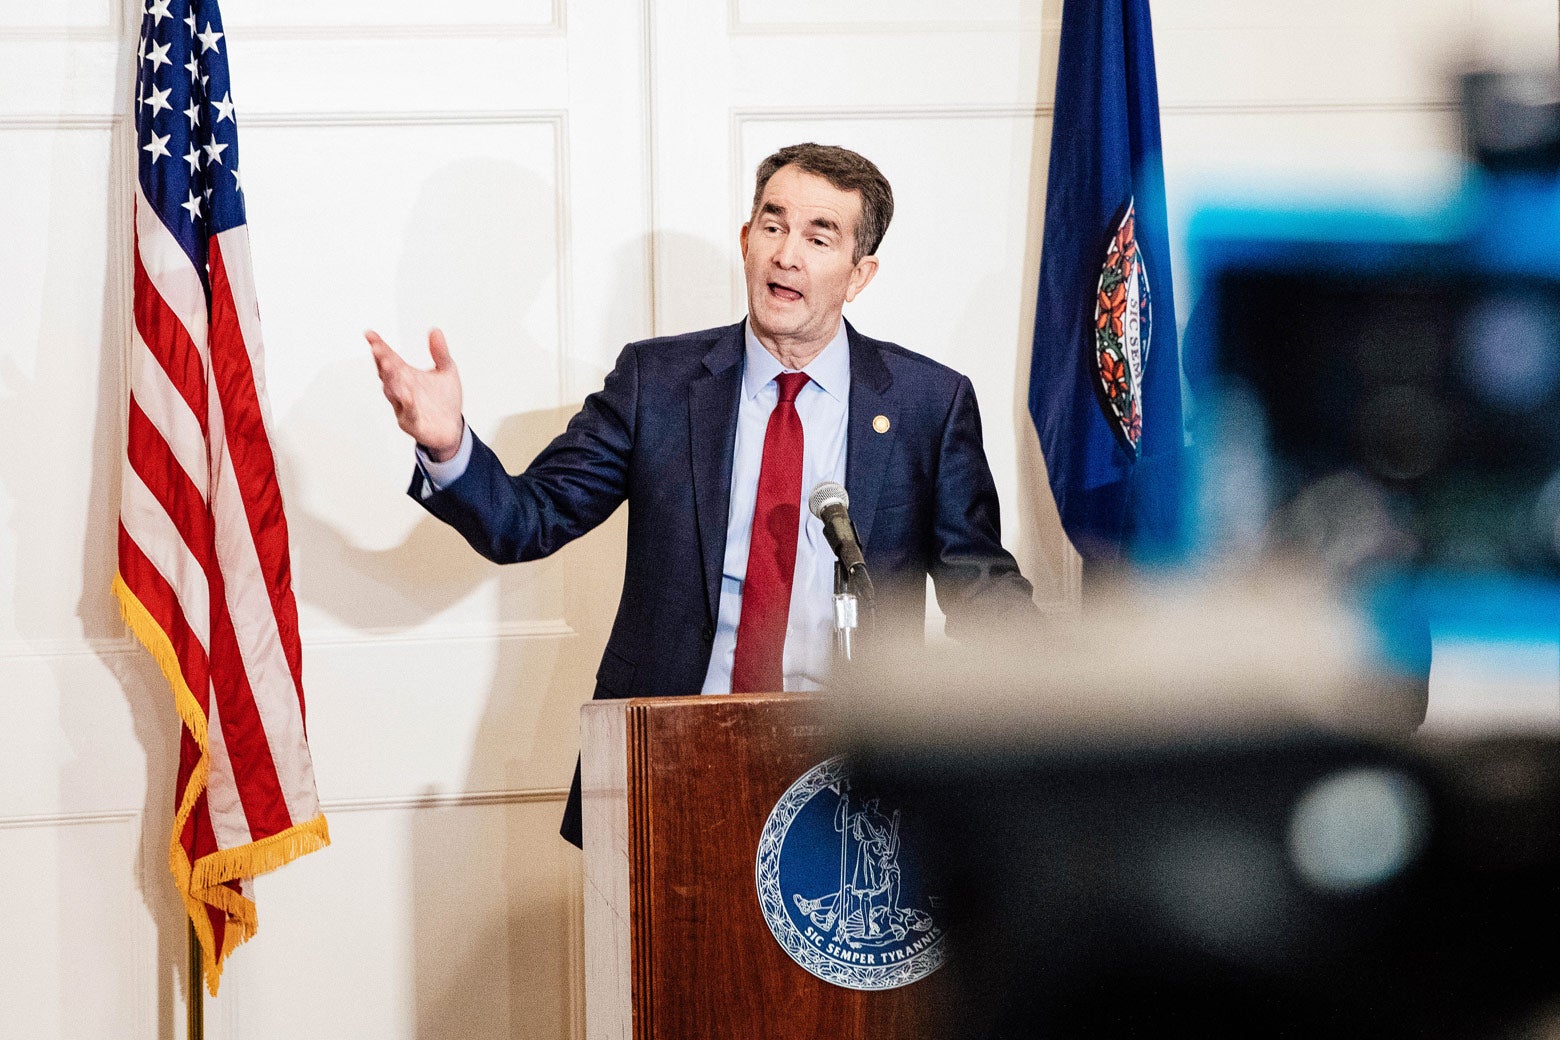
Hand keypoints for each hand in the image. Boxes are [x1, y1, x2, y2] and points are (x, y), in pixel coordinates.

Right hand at [366, 327, 463, 460]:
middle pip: (388, 374)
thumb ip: (440, 353)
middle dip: (383, 361)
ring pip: (394, 393)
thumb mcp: (446, 371)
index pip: (389, 358)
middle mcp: (401, 389)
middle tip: (378, 349)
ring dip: (391, 380)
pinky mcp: (412, 423)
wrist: (451, 428)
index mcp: (406, 375)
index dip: (380, 347)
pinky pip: (409, 413)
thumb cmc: (444, 400)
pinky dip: (408, 405)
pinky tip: (407, 396)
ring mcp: (404, 406)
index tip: (370, 334)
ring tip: (388, 365)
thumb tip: (435, 330)